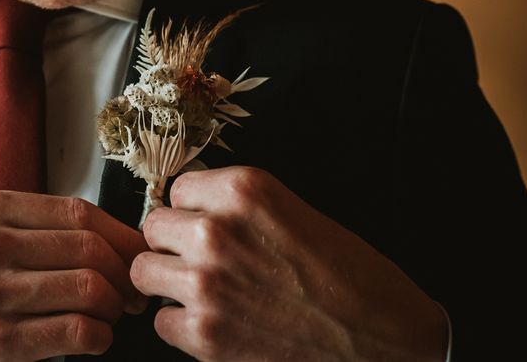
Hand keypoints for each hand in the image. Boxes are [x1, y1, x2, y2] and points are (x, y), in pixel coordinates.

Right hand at [0, 190, 147, 360]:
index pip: (77, 211)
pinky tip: (95, 337)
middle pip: (88, 247)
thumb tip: (115, 237)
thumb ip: (37, 227)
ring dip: (114, 306)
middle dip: (124, 272)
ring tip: (113, 313)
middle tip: (133, 290)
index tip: (137, 251)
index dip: (120, 233)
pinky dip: (98, 336)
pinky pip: (74, 330)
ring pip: (87, 287)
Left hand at [131, 166, 447, 361]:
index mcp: (243, 190)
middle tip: (198, 257)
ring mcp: (206, 284)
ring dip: (167, 280)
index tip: (203, 223)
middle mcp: (217, 231)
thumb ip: (236, 204)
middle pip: (153, 227)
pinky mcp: (205, 336)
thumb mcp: (291, 209)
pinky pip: (162, 321)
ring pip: (144, 271)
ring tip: (198, 288)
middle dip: (172, 242)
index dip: (191, 209)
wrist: (383, 338)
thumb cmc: (348, 273)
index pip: (177, 188)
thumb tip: (192, 207)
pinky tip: (213, 322)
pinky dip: (181, 324)